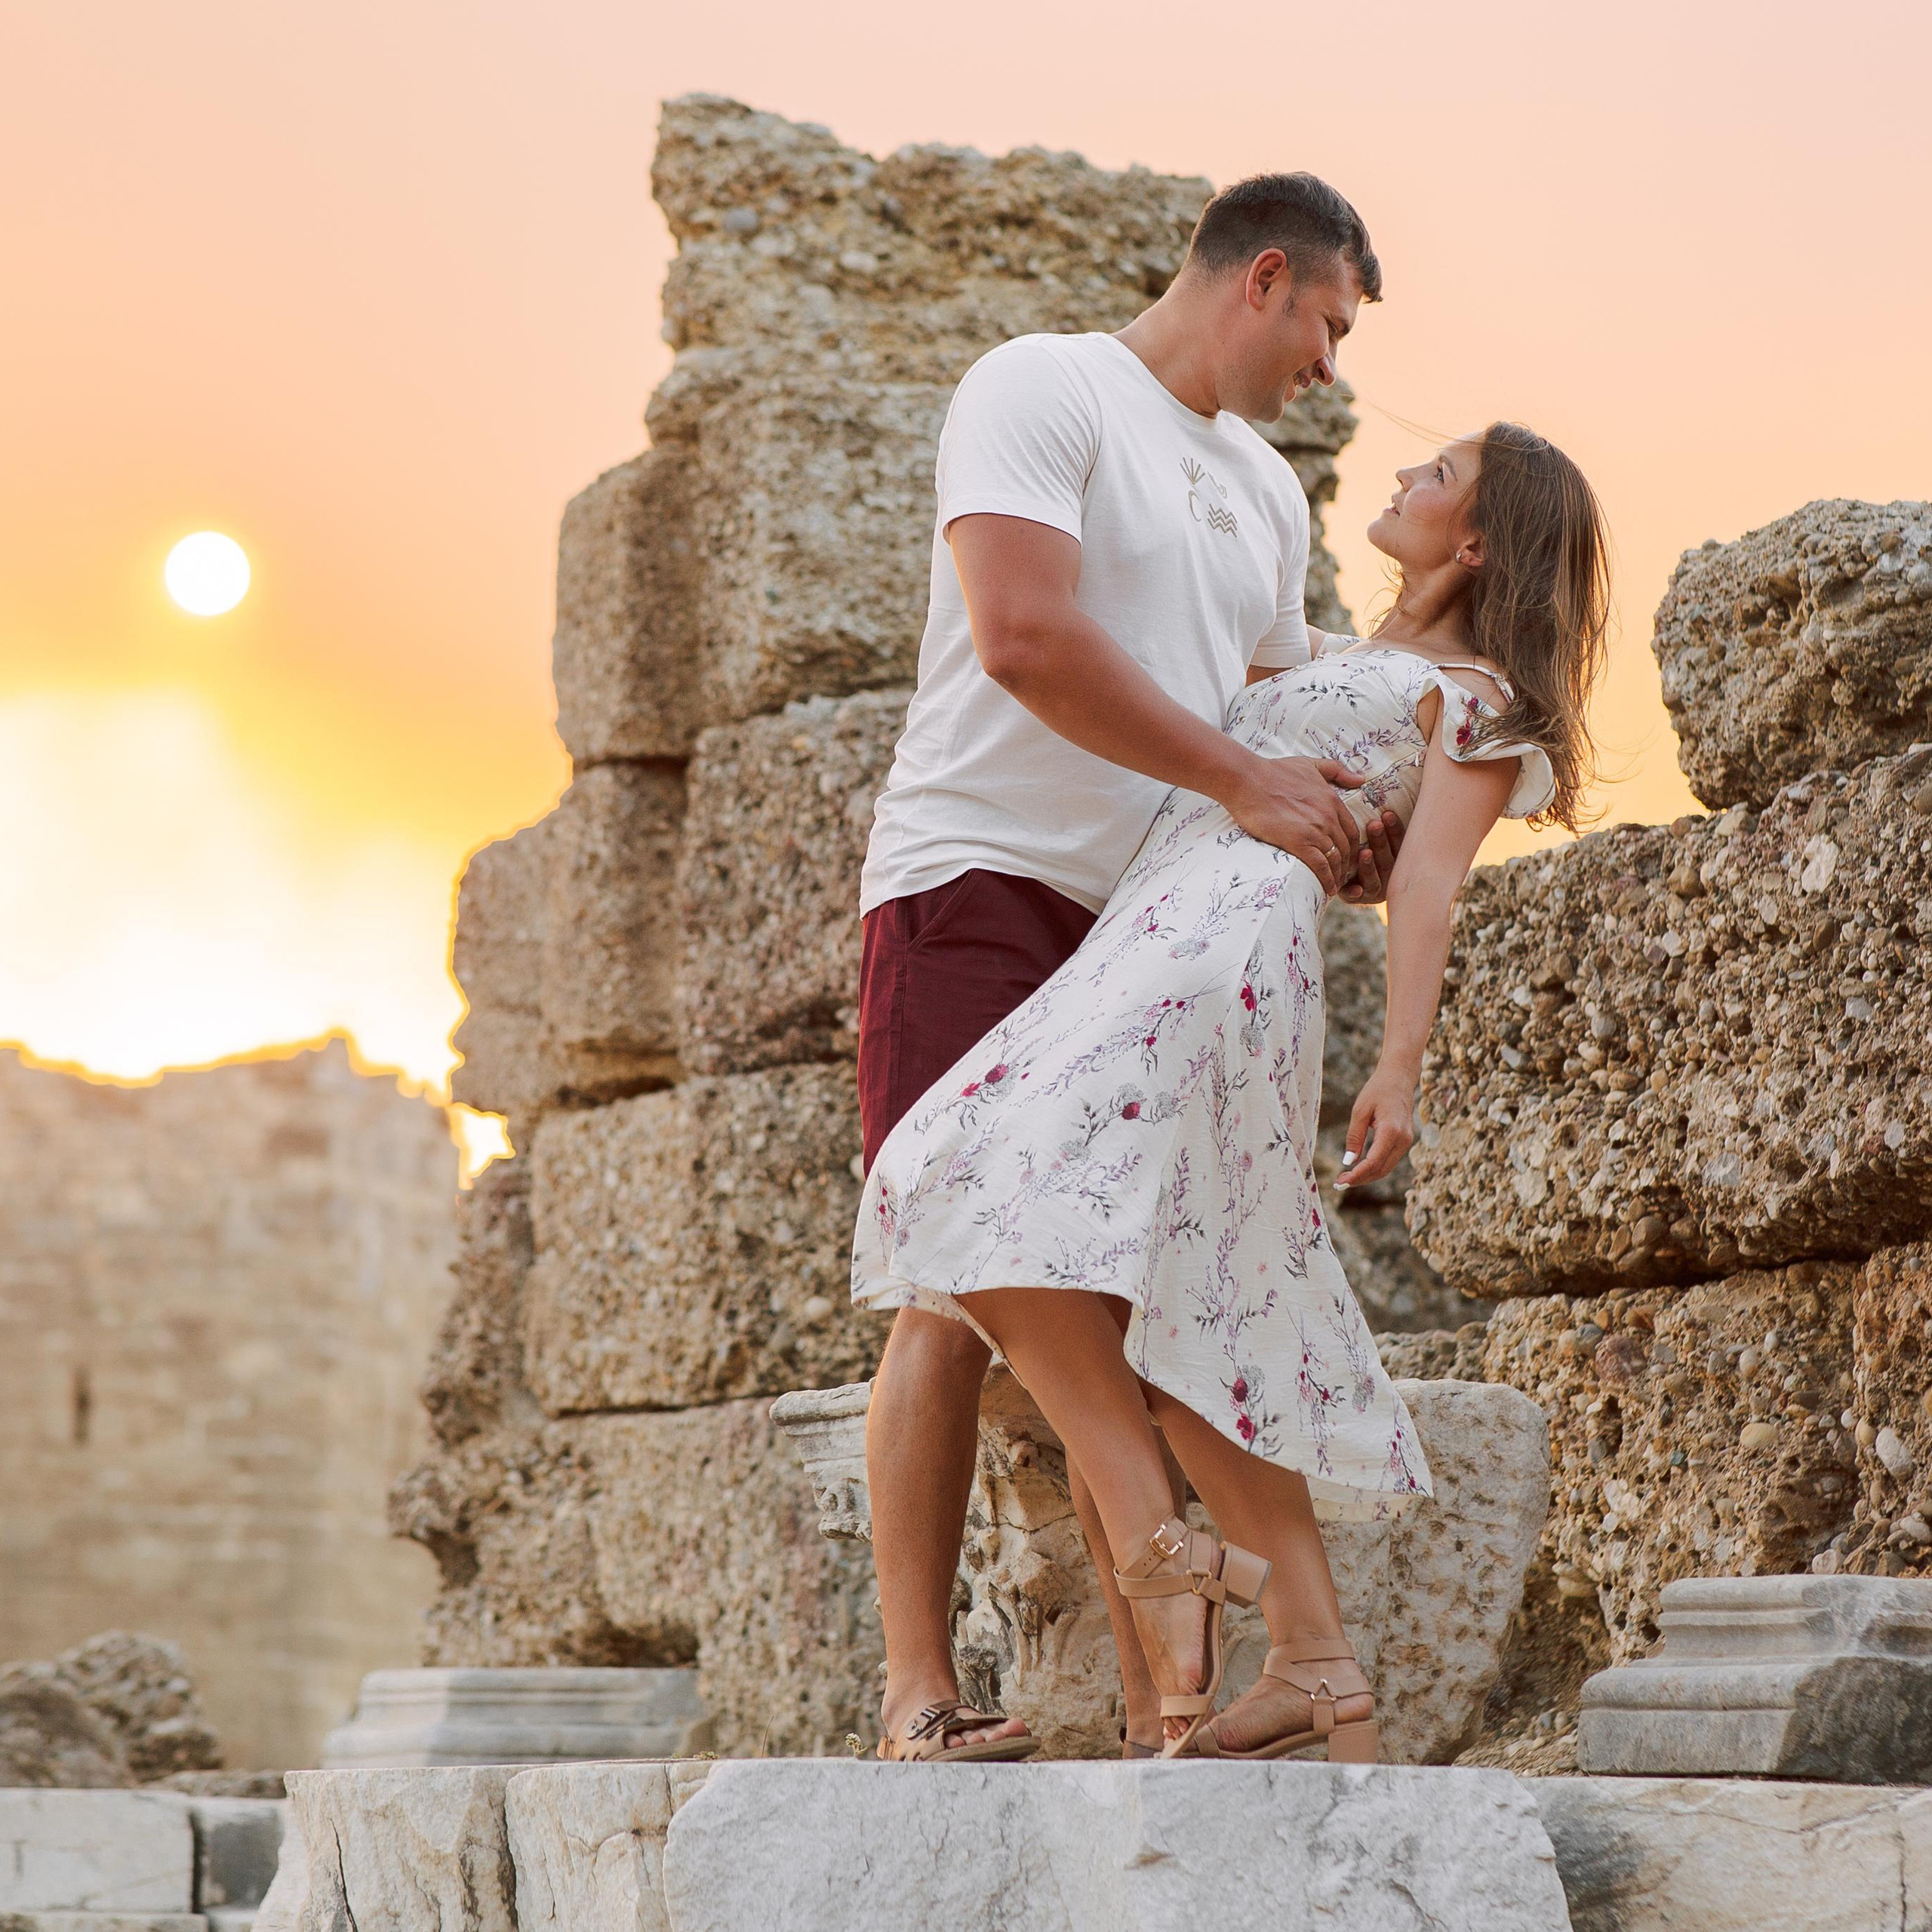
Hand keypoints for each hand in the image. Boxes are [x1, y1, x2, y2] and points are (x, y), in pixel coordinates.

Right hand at [1220, 753, 1364, 896]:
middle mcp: (1328, 816)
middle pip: (1346, 848)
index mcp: (1332, 800)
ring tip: (1334, 886)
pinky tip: (1327, 889)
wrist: (1248, 780)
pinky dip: (1326, 879)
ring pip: (1335, 859)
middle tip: (1342, 876)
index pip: (1352, 831)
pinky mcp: (1298, 842)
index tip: (1347, 857)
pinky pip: (1320, 866)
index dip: (1353, 848)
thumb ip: (1337, 771)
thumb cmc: (1274, 771)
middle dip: (1347, 864)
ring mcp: (1315, 830)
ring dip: (1338, 875)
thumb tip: (1361, 779)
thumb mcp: (1310, 764)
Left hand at [1335, 1062, 1415, 1190]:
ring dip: (1368, 1176)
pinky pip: (1389, 1160)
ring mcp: (1406, 1141)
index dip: (1358, 1175)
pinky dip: (1375, 1168)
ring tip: (1347, 1178)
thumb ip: (1354, 1137)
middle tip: (1340, 1183)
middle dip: (1361, 1179)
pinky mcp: (1405, 1141)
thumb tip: (1348, 1161)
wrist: (1399, 1079)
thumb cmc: (1377, 1090)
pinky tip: (1360, 1169)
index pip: (1374, 1161)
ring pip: (1386, 1168)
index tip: (1342, 1181)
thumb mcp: (1360, 1111)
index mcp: (1392, 1130)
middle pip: (1381, 1169)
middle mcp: (1403, 1139)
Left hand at [1339, 810, 1403, 904]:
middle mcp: (1389, 875)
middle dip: (1381, 842)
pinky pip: (1356, 896)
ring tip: (1365, 853)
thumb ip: (1379, 817)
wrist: (1344, 876)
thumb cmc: (1363, 843)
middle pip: (1387, 860)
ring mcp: (1374, 888)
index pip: (1399, 843)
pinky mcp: (1357, 897)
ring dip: (1369, 866)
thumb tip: (1367, 787)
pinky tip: (1356, 888)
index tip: (1387, 814)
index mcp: (1397, 857)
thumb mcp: (1373, 831)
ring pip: (1373, 878)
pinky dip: (1356, 892)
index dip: (1395, 829)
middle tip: (1374, 825)